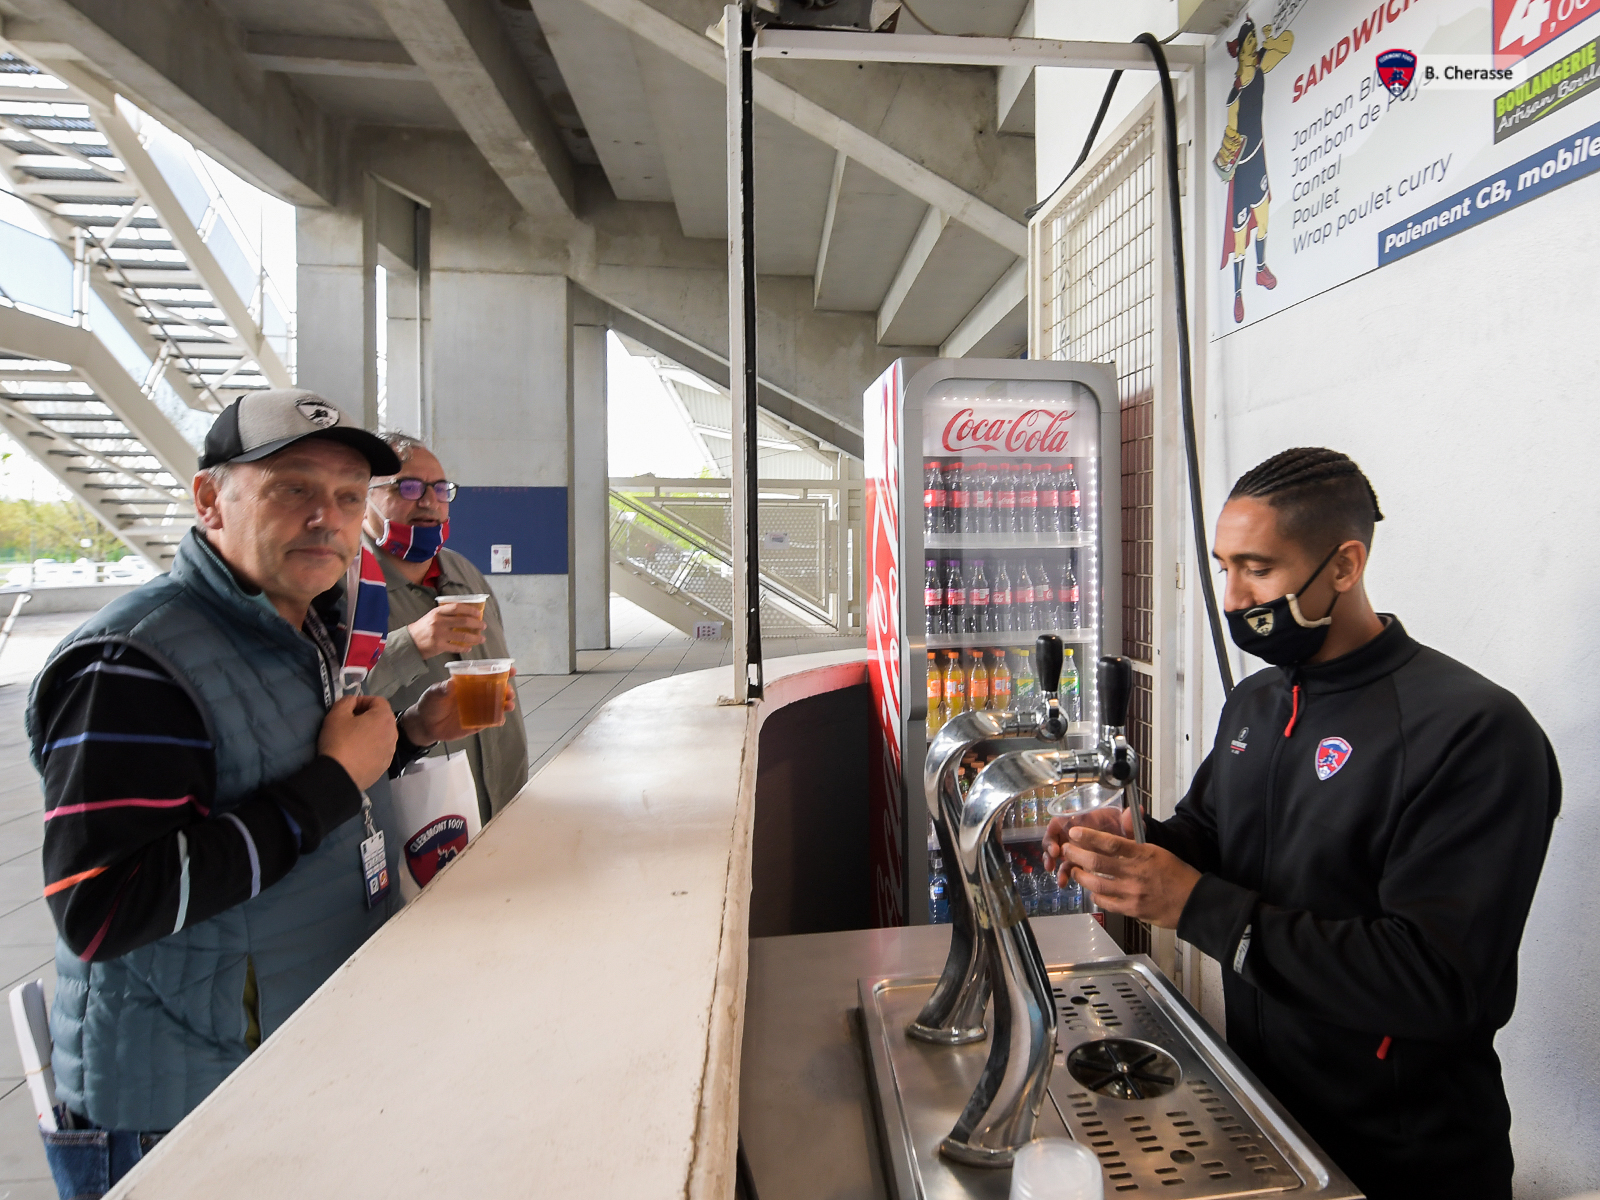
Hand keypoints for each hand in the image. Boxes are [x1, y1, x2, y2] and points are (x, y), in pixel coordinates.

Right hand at [318, 695, 397, 790]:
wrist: (340, 775)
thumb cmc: (339, 740)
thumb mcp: (336, 714)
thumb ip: (346, 701)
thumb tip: (353, 702)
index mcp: (385, 718)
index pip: (378, 700)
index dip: (362, 700)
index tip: (349, 708)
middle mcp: (393, 733)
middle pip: (382, 718)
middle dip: (367, 716)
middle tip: (349, 721)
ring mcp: (391, 751)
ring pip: (382, 735)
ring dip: (370, 732)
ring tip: (352, 738)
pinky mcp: (385, 766)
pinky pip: (379, 750)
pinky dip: (371, 748)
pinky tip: (356, 753)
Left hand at [400, 668, 517, 745]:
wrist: (425, 725)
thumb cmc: (430, 705)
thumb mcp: (433, 693)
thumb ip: (442, 689)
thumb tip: (451, 684)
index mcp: (468, 684)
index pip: (487, 675)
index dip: (501, 671)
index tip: (511, 669)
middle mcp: (476, 695)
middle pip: (497, 690)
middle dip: (507, 690)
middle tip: (509, 692)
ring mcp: (478, 709)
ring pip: (497, 705)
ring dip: (506, 704)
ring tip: (509, 705)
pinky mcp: (477, 723)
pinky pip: (491, 721)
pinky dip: (498, 720)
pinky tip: (500, 719)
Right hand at [408, 603, 486, 659]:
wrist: (409, 641)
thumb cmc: (423, 628)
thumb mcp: (432, 616)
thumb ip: (446, 615)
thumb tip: (466, 615)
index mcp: (437, 612)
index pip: (457, 608)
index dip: (470, 610)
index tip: (479, 613)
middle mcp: (438, 622)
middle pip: (463, 622)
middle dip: (476, 624)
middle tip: (483, 626)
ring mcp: (439, 635)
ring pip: (462, 636)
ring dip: (475, 638)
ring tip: (481, 639)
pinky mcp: (439, 646)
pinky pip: (456, 647)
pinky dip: (465, 648)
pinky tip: (469, 648)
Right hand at [1042, 806, 1132, 873]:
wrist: (1129, 844)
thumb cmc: (1124, 830)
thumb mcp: (1127, 826)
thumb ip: (1129, 821)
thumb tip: (1134, 812)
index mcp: (1082, 820)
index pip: (1060, 821)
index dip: (1053, 831)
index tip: (1057, 845)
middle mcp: (1074, 832)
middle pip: (1054, 837)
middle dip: (1050, 849)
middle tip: (1053, 859)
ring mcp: (1075, 846)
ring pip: (1058, 853)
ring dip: (1053, 863)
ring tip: (1059, 876)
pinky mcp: (1078, 860)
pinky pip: (1067, 866)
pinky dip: (1063, 874)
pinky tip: (1064, 883)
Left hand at [1053, 825, 1201, 928]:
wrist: (1194, 902)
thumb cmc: (1178, 874)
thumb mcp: (1158, 851)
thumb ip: (1136, 841)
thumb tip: (1123, 822)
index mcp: (1142, 854)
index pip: (1110, 843)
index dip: (1089, 837)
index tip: (1074, 832)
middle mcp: (1134, 873)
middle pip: (1097, 862)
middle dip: (1077, 855)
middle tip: (1067, 850)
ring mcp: (1132, 893)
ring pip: (1097, 884)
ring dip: (1081, 877)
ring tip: (1075, 870)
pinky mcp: (1132, 910)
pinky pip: (1106, 903)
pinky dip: (1096, 896)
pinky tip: (1092, 892)